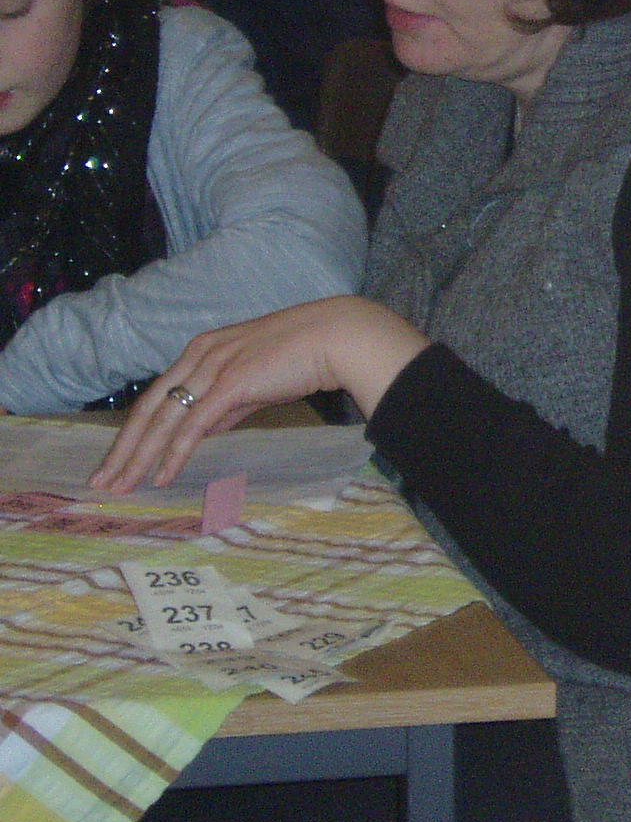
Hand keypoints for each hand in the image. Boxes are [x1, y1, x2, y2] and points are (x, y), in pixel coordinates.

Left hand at [89, 296, 428, 493]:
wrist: (336, 336)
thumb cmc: (304, 354)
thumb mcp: (254, 376)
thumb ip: (226, 402)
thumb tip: (202, 430)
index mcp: (202, 350)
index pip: (156, 396)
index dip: (135, 430)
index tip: (119, 459)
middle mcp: (198, 356)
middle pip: (148, 408)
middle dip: (123, 448)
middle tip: (102, 481)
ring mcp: (212, 368)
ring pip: (163, 420)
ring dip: (138, 456)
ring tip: (121, 485)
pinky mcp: (230, 383)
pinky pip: (193, 425)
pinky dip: (174, 453)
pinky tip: (161, 476)